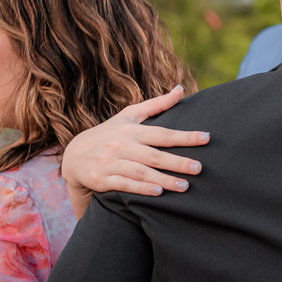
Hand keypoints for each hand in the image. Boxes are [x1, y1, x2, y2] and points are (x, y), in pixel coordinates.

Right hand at [62, 85, 209, 201]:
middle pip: (154, 155)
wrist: (74, 155)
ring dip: (164, 179)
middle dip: (178, 162)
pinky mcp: (103, 179)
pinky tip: (158, 193)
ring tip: (185, 186)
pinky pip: (124, 185)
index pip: (163, 133)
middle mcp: (122, 146)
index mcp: (132, 130)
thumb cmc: (110, 133)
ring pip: (141, 172)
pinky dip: (141, 188)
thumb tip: (181, 89)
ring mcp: (112, 163)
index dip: (185, 136)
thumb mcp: (130, 116)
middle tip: (199, 168)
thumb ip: (157, 105)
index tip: (206, 138)